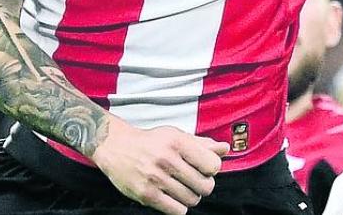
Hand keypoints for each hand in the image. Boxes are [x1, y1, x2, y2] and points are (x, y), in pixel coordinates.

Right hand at [90, 116, 230, 214]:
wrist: (117, 148)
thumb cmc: (152, 142)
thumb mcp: (177, 136)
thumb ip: (202, 144)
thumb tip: (226, 149)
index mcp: (178, 142)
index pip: (213, 165)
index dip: (213, 169)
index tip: (205, 168)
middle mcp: (167, 159)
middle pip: (205, 185)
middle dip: (204, 185)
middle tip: (196, 181)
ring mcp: (155, 178)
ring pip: (192, 199)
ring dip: (192, 197)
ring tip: (183, 188)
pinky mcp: (146, 195)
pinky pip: (177, 210)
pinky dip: (180, 207)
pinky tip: (174, 197)